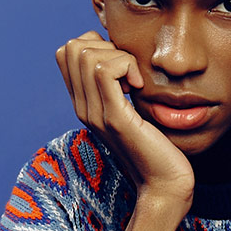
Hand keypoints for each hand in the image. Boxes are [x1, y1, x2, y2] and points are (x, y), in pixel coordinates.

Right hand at [56, 32, 193, 205]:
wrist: (164, 185)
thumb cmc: (156, 147)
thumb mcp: (132, 109)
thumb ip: (119, 86)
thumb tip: (120, 54)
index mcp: (84, 104)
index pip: (66, 52)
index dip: (96, 45)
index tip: (121, 69)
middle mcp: (83, 108)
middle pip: (72, 48)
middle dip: (105, 46)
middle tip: (128, 73)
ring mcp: (95, 114)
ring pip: (86, 55)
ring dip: (118, 57)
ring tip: (134, 82)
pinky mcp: (114, 119)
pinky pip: (104, 71)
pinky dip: (126, 66)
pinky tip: (139, 87)